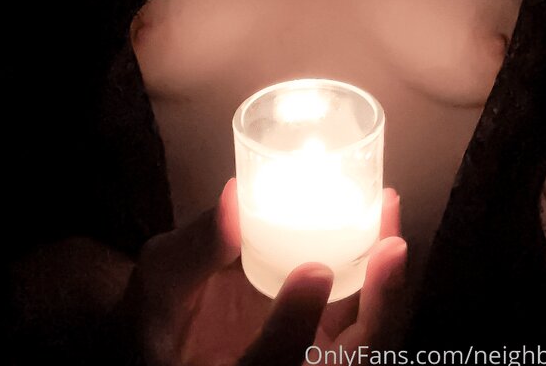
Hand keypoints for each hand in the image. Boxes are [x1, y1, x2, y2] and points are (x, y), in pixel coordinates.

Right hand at [121, 179, 405, 365]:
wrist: (163, 344)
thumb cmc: (153, 320)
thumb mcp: (157, 289)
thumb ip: (192, 253)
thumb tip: (235, 196)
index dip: (292, 330)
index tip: (314, 272)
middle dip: (375, 313)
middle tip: (391, 246)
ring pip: (360, 351)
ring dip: (386, 296)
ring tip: (392, 228)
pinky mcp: (322, 352)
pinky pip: (360, 330)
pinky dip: (378, 288)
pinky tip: (382, 237)